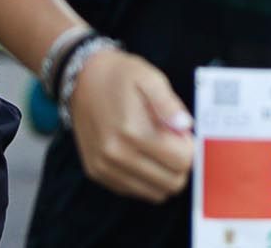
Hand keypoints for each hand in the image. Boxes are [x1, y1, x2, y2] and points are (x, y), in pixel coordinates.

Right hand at [68, 49, 193, 202]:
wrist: (82, 81)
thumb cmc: (120, 77)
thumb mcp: (150, 78)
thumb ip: (169, 104)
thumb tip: (186, 126)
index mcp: (132, 131)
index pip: (180, 161)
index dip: (189, 147)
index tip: (182, 132)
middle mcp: (116, 155)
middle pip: (170, 183)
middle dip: (180, 164)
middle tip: (173, 141)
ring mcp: (104, 168)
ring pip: (154, 193)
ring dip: (164, 174)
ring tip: (158, 147)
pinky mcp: (97, 173)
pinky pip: (133, 191)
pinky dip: (146, 179)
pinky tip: (142, 154)